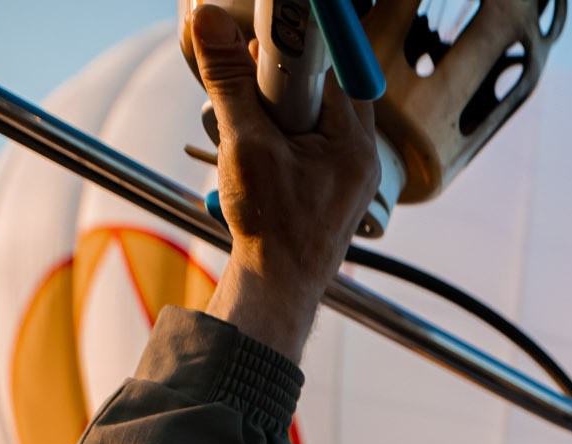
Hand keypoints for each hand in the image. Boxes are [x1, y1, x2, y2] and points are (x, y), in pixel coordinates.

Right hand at [192, 3, 379, 360]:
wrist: (277, 289)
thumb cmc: (273, 230)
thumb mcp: (245, 145)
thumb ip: (229, 80)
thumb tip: (211, 21)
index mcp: (354, 142)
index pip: (327, 67)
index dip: (287, 53)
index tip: (256, 43)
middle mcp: (359, 155)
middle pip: (316, 89)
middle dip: (272, 88)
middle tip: (244, 104)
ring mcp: (346, 172)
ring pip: (305, 116)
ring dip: (266, 117)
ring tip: (245, 145)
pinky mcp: (328, 185)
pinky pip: (302, 142)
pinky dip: (271, 140)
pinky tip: (250, 160)